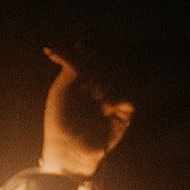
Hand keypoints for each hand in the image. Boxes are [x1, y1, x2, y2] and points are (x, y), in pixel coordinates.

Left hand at [39, 47, 133, 178]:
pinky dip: (118, 98)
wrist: (68, 149)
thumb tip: (80, 39)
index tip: (81, 52)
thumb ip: (72, 64)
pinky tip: (106, 108)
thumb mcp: (61, 89)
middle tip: (87, 85)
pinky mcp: (126, 111)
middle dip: (99, 68)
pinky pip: (130, 94)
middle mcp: (102, 81)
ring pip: (123, 74)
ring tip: (96, 99)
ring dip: (108, 84)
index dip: (92, 48)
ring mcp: (115, 94)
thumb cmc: (59, 121)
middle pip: (112, 57)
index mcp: (85, 73)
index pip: (96, 49)